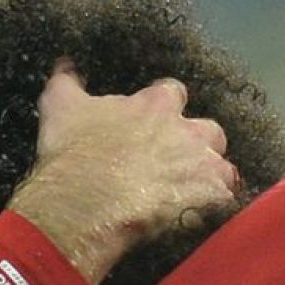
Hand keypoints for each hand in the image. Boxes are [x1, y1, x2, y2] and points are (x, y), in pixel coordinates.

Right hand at [11, 61, 238, 284]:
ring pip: (223, 167)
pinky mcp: (207, 198)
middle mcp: (185, 130)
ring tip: (194, 195)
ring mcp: (199, 165)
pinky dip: (216, 209)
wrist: (84, 202)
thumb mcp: (60, 108)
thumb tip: (65, 65)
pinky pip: (224, 202)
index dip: (165, 109)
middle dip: (198, 145)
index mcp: (155, 104)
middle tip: (177, 164)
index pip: (173, 93)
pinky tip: (202, 219)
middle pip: (208, 130)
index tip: (152, 124)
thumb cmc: (73, 153)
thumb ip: (67, 83)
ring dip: (211, 178)